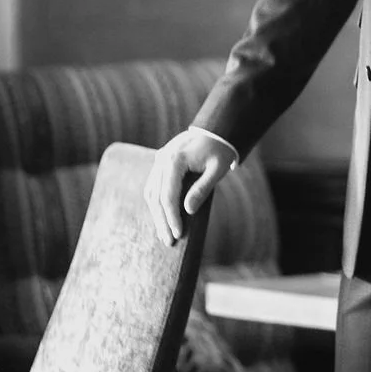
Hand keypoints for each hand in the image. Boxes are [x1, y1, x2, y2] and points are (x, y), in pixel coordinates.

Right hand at [144, 129, 233, 246]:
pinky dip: (156, 204)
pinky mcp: (159, 164)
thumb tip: (188, 210)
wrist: (215, 130)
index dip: (172, 217)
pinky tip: (162, 218)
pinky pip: (153, 187)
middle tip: (168, 241)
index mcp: (174, 160)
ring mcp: (158, 161)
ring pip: (151, 193)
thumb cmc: (219, 151)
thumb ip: (203, 189)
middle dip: (162, 221)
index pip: (168, 195)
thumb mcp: (217, 170)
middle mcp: (162, 160)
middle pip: (156, 197)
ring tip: (164, 234)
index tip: (178, 234)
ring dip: (156, 215)